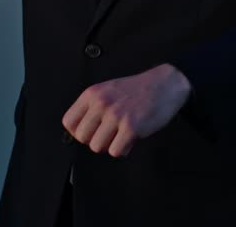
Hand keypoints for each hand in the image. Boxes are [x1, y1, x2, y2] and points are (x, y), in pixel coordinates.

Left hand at [61, 63, 192, 157]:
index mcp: (92, 94)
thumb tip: (82, 134)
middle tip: (110, 134)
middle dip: (95, 140)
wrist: (166, 83)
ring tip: (121, 135)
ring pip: (97, 147)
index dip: (79, 132)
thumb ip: (93, 107)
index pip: (69, 122)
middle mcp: (101, 103)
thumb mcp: (109, 90)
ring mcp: (116, 115)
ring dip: (110, 145)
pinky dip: (123, 149)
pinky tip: (131, 138)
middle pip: (82, 138)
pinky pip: (115, 151)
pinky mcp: (131, 127)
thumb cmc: (138, 89)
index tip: (91, 132)